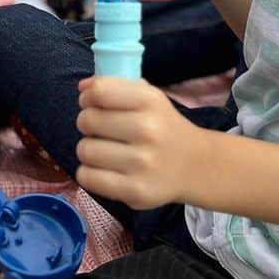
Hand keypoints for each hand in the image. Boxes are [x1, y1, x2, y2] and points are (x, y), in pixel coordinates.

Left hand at [76, 77, 200, 209]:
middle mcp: (147, 130)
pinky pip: (88, 178)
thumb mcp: (148, 97)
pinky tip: (103, 169)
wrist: (195, 165)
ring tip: (103, 150)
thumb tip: (83, 87)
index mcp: (149, 101)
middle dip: (87, 123)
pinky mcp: (135, 192)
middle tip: (99, 129)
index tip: (91, 103)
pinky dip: (88, 173)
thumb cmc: (162, 126)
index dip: (88, 97)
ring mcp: (142, 164)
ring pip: (85, 150)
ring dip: (88, 149)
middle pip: (88, 120)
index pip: (100, 92)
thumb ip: (115, 86)